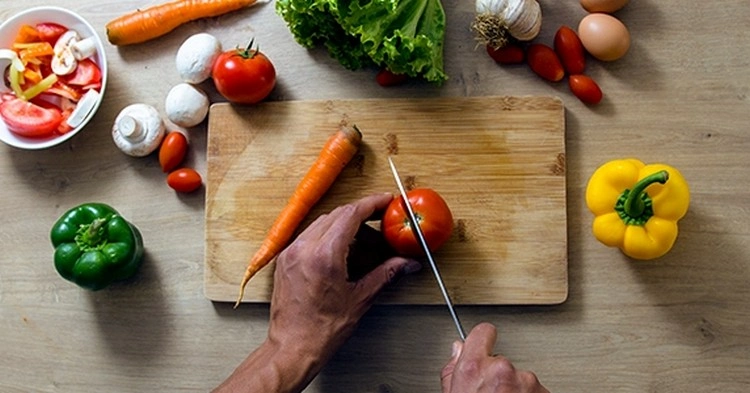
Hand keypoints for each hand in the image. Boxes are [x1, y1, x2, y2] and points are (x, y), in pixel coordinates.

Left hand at [268, 192, 421, 362]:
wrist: (292, 348)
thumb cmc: (320, 331)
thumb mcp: (360, 299)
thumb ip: (385, 274)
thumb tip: (405, 264)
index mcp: (324, 256)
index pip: (351, 214)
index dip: (372, 203)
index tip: (386, 201)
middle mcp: (304, 249)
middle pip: (337, 214)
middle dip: (361, 214)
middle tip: (380, 221)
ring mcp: (291, 253)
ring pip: (322, 222)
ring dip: (344, 224)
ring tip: (363, 241)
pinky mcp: (285, 259)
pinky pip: (309, 235)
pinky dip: (328, 235)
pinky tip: (342, 250)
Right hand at [441, 323, 549, 392]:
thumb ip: (453, 369)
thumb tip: (458, 350)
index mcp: (474, 367)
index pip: (483, 331)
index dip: (482, 338)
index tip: (485, 340)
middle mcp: (501, 369)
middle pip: (501, 359)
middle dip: (498, 374)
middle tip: (490, 392)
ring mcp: (525, 381)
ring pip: (520, 377)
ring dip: (515, 388)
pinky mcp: (542, 391)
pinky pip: (535, 389)